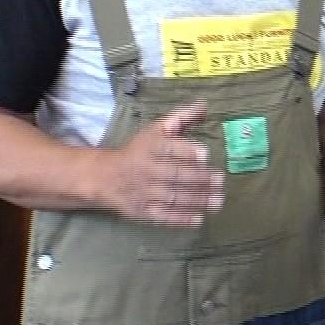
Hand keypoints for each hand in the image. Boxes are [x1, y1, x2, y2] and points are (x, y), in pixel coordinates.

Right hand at [101, 102, 224, 225]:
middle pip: (174, 174)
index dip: (187, 151)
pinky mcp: (141, 211)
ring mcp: (143, 192)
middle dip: (198, 178)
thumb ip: (181, 118)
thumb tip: (204, 105)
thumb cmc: (138, 151)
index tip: (205, 155)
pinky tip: (199, 219)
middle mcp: (145, 169)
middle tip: (220, 180)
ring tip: (218, 200)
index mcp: (149, 147)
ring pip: (172, 196)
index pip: (169, 148)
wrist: (104, 177)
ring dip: (196, 199)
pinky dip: (180, 219)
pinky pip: (162, 216)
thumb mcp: (156, 130)